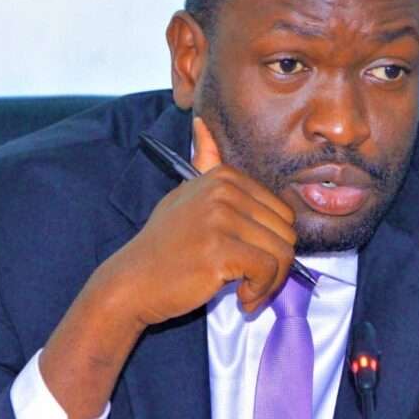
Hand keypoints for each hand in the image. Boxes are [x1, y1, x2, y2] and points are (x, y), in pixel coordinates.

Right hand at [93, 116, 297, 326]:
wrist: (131, 281)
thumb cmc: (165, 245)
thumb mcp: (185, 195)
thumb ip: (204, 163)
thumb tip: (201, 120)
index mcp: (224, 177)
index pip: (281, 212)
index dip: (273, 243)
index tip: (252, 262)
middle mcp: (224, 191)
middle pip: (286, 231)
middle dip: (276, 265)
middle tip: (253, 283)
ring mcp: (221, 219)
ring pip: (282, 252)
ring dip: (270, 282)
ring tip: (248, 292)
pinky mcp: (221, 250)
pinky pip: (268, 270)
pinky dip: (260, 291)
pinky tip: (242, 298)